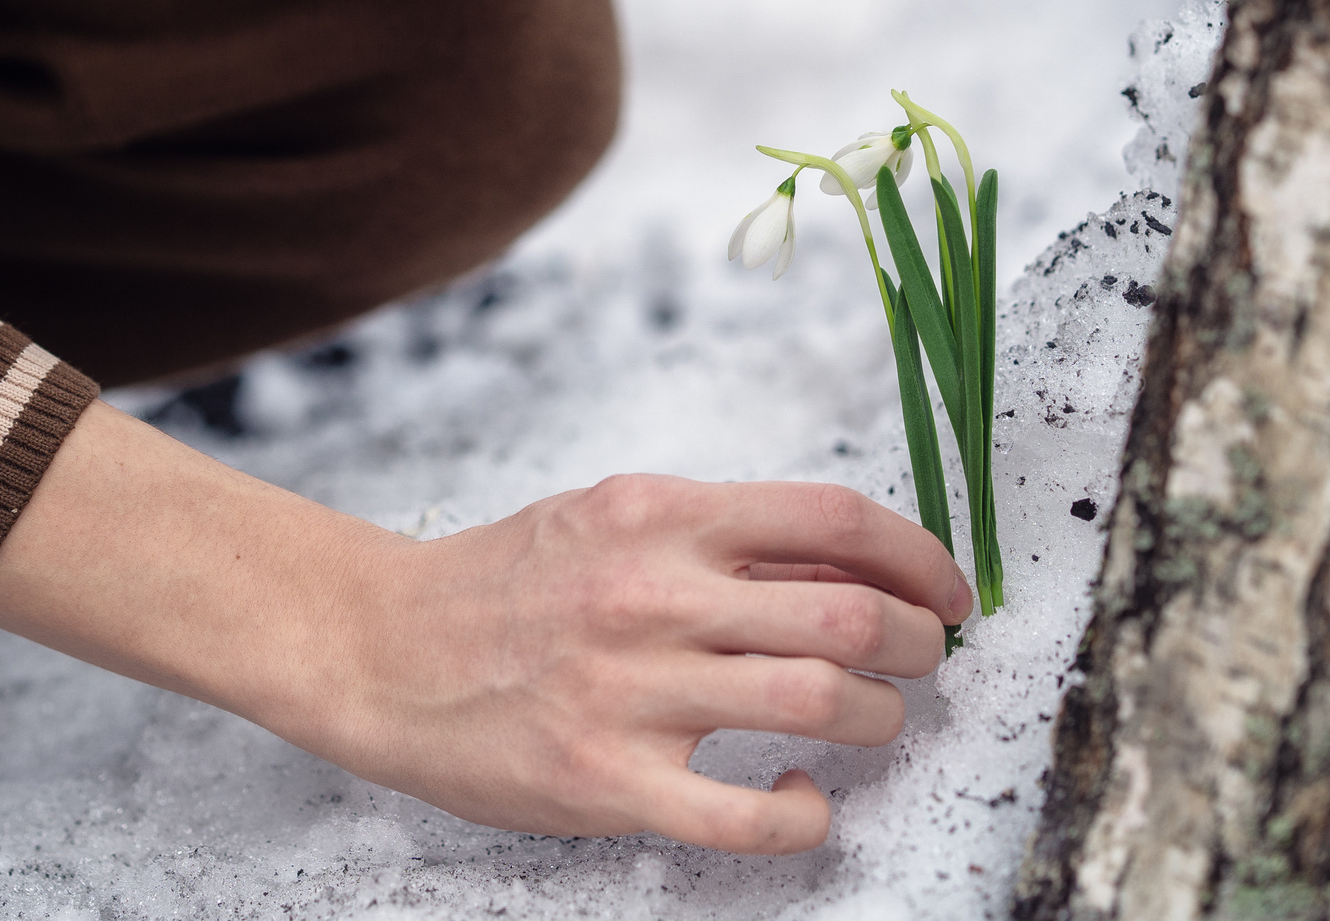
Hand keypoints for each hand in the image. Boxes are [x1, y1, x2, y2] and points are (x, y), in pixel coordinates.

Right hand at [287, 473, 972, 853]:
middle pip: (850, 617)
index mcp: (661, 514)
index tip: (948, 593)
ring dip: (876, 723)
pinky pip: (746, 815)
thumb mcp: (614, 517)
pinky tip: (800, 799)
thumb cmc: (505, 583)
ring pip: (818, 704)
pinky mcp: (606, 780)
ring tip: (868, 725)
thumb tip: (853, 570)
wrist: (381, 644)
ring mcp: (630, 690)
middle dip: (918, 648)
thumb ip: (723, 537)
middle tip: (920, 665)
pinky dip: (802, 816)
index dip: (920, 557)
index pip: (835, 521)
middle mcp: (652, 594)